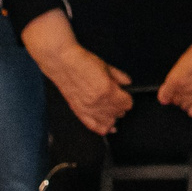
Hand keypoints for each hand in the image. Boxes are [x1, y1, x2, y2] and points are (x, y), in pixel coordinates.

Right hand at [26, 16, 132, 134]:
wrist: (63, 63)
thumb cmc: (83, 62)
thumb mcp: (106, 66)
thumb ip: (120, 76)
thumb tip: (128, 83)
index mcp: (107, 90)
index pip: (126, 103)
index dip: (128, 99)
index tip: (127, 96)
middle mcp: (98, 102)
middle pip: (117, 113)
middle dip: (121, 107)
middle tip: (120, 101)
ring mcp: (88, 108)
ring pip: (107, 122)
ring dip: (113, 118)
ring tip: (114, 112)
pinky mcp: (78, 111)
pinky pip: (93, 126)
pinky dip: (102, 128)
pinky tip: (108, 128)